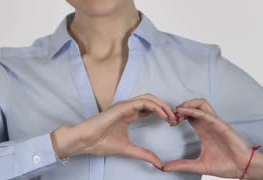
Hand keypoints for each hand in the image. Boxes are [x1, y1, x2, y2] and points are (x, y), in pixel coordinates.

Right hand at [51, 93, 178, 167]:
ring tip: (172, 117)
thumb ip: (144, 154)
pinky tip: (163, 116)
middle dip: (166, 108)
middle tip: (176, 119)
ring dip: (163, 106)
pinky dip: (155, 107)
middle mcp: (128, 107)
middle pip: (152, 101)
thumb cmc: (101, 142)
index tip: (172, 124)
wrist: (86, 140)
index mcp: (129, 114)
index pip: (150, 109)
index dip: (163, 114)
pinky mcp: (123, 106)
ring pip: (149, 98)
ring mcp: (125, 105)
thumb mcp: (128, 149)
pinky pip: (143, 102)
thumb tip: (159, 163)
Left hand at [162, 98, 256, 177]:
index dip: (177, 116)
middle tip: (171, 117)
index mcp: (203, 130)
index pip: (188, 115)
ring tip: (177, 112)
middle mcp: (208, 124)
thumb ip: (182, 165)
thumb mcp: (199, 165)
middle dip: (180, 107)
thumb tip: (164, 168)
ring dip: (187, 104)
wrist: (243, 168)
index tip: (169, 123)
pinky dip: (193, 110)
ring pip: (200, 103)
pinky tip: (182, 112)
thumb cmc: (226, 165)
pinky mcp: (221, 124)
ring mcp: (215, 123)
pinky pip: (206, 113)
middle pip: (193, 105)